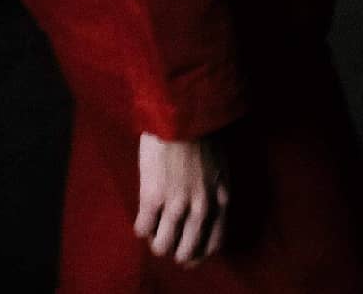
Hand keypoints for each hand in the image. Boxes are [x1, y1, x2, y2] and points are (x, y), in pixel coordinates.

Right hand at [134, 130, 230, 265]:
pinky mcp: (153, 197)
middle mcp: (202, 208)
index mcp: (222, 199)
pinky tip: (141, 217)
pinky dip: (141, 227)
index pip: (213, 244)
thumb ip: (213, 190)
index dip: (198, 252)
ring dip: (156, 241)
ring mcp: (177, 205)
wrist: (182, 109)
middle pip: (187, 252)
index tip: (189, 251)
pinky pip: (143, 228)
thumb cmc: (201, 129)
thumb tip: (200, 210)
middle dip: (175, 250)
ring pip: (162, 246)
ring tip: (152, 231)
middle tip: (167, 241)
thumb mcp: (219, 164)